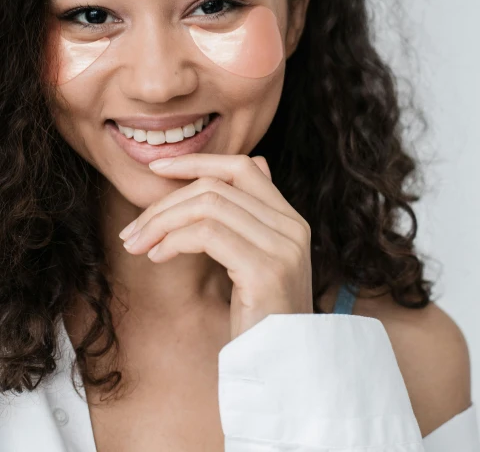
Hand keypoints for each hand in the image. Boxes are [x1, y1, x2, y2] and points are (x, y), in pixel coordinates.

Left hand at [118, 153, 313, 339]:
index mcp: (290, 220)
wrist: (283, 371)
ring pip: (208, 205)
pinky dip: (173, 240)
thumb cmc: (261, 320)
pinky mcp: (265, 271)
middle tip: (133, 229)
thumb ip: (252, 217)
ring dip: (162, 222)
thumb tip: (254, 162)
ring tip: (138, 244)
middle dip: (165, 202)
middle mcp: (292, 227)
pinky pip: (207, 235)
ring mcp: (283, 247)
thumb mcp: (257, 261)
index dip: (197, 161)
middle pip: (216, 187)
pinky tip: (157, 257)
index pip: (242, 167)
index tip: (157, 169)